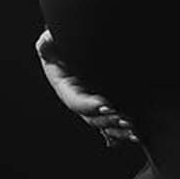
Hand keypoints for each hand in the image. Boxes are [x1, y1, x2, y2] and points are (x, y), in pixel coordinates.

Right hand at [34, 28, 140, 147]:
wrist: (73, 46)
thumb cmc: (60, 44)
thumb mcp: (50, 43)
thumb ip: (47, 44)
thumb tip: (45, 42)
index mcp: (65, 88)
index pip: (76, 101)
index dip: (89, 105)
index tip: (106, 106)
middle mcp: (78, 99)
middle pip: (92, 116)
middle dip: (107, 121)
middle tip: (124, 120)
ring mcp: (91, 103)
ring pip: (103, 122)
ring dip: (117, 129)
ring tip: (133, 131)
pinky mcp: (102, 102)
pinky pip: (110, 121)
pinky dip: (121, 130)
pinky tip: (134, 136)